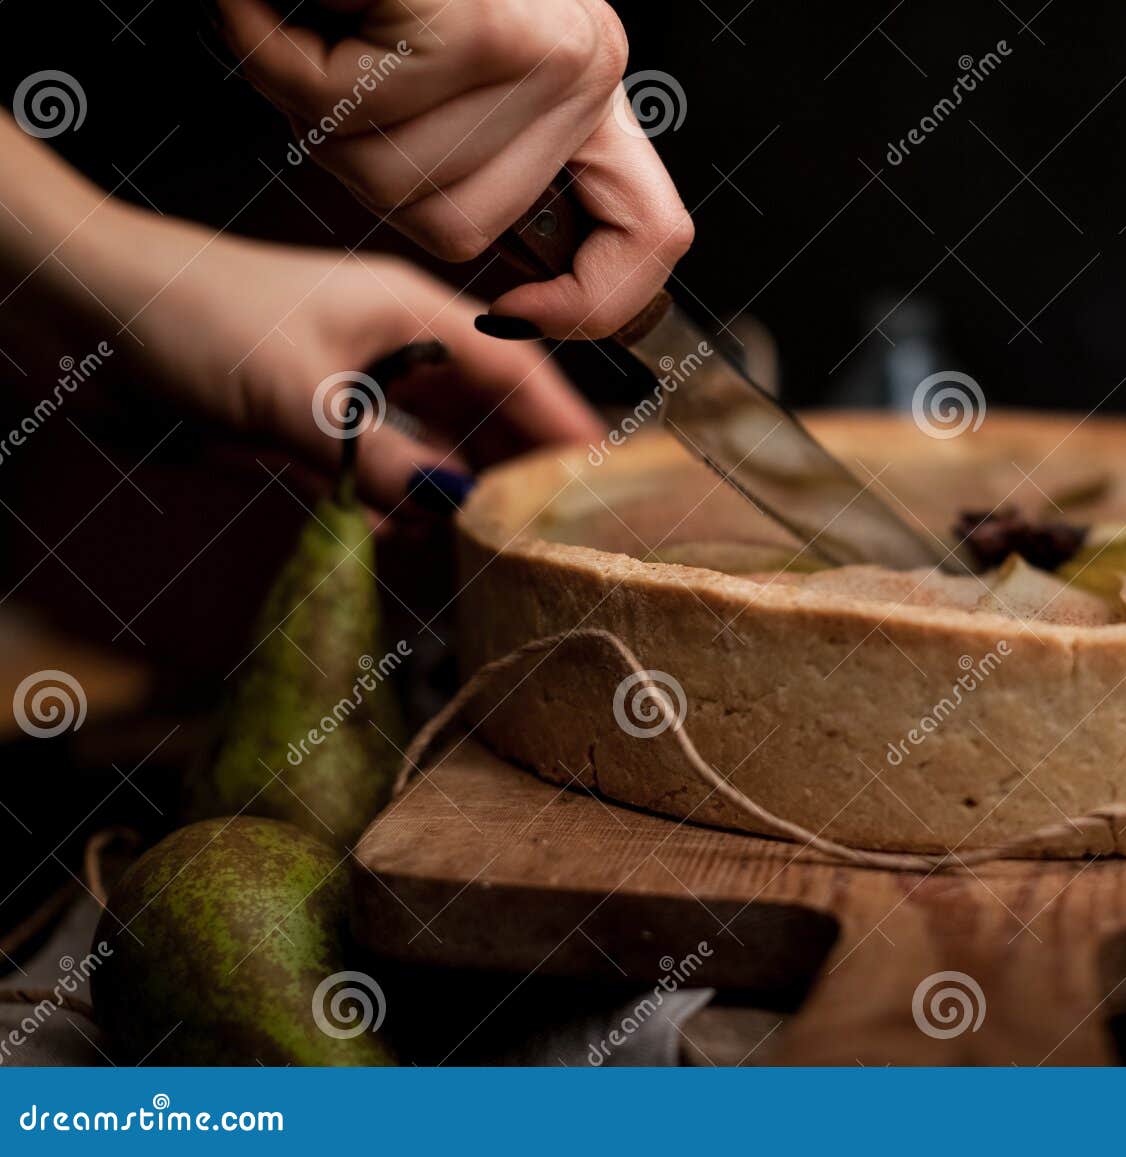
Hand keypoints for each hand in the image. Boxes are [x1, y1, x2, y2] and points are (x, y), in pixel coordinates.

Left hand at [88, 207, 603, 509]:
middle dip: (514, 467)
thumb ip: (381, 458)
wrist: (94, 307)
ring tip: (472, 542)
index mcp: (411, 312)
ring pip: (436, 446)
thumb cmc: (195, 316)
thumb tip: (449, 508)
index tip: (599, 475)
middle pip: (486, 412)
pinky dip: (396, 502)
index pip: (515, 368)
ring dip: (451, 493)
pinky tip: (397, 535)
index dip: (561, 422)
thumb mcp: (300, 395)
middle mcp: (398, 346)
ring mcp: (360, 383)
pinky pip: (383, 468)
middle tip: (543, 527)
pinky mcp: (322, 420)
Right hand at [215, 0, 693, 337]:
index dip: (592, 304)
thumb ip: (489, 157)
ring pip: (399, 186)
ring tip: (322, 31)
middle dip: (374, 172)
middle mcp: (583, 70)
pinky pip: (346, 114)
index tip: (515, 311)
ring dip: (319, 115)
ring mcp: (542, 54)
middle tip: (347, 78)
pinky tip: (288, 11)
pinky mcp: (482, 33)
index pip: (652, 238)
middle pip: (466, 229)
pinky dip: (279, 63)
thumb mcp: (454, 62)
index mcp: (587, 89)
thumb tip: (517, 289)